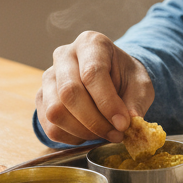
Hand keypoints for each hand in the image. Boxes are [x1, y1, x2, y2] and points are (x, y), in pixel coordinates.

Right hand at [35, 31, 154, 145]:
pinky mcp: (42, 98)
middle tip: (116, 134)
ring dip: (82, 131)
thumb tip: (131, 120)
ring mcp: (48, 76)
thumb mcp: (140, 84)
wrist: (110, 78)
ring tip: (105, 134)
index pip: (92, 73)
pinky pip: (50, 126)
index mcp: (91, 44)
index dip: (107, 103)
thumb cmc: (125, 78)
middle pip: (69, 92)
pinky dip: (71, 138)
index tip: (123, 124)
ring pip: (55, 111)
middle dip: (94, 121)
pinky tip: (90, 134)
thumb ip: (136, 101)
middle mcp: (64, 55)